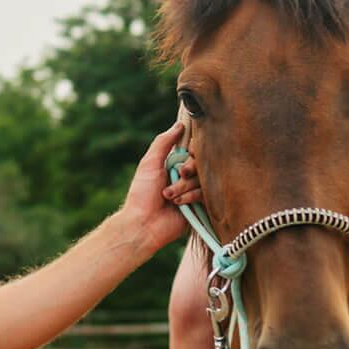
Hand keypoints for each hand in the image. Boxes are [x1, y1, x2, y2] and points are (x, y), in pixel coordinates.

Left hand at [119, 121, 196, 254]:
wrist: (143, 223)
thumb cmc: (142, 193)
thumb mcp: (150, 163)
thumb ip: (163, 142)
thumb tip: (179, 124)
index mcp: (173, 164)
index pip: (193, 150)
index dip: (194, 150)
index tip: (190, 152)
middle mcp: (185, 176)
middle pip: (201, 164)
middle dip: (188, 170)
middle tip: (179, 174)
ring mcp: (193, 191)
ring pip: (204, 180)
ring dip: (185, 186)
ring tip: (168, 196)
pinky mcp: (199, 207)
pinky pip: (205, 195)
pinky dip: (191, 197)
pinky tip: (178, 204)